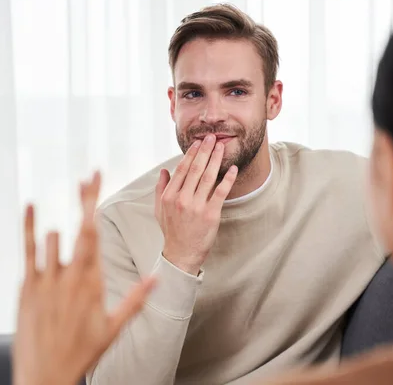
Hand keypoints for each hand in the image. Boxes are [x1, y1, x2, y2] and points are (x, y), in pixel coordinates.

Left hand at [13, 172, 155, 384]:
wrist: (46, 374)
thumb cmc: (82, 351)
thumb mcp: (113, 327)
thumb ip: (136, 299)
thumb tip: (158, 278)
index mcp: (93, 282)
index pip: (96, 235)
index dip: (95, 205)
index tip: (97, 183)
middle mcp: (69, 275)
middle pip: (79, 227)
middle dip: (85, 199)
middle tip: (89, 176)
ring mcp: (46, 279)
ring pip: (53, 239)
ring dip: (61, 231)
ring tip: (68, 245)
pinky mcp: (27, 286)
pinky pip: (27, 251)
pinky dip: (28, 227)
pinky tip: (30, 208)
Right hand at [155, 134, 237, 274]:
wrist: (182, 254)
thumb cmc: (172, 231)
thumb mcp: (159, 210)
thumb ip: (161, 189)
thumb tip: (163, 171)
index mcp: (170, 196)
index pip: (181, 169)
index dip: (191, 154)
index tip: (198, 143)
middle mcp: (182, 199)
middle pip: (195, 169)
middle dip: (205, 151)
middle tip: (212, 137)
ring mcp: (197, 207)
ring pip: (207, 177)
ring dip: (216, 159)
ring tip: (222, 147)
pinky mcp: (211, 214)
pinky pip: (220, 192)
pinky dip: (227, 179)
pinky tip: (232, 168)